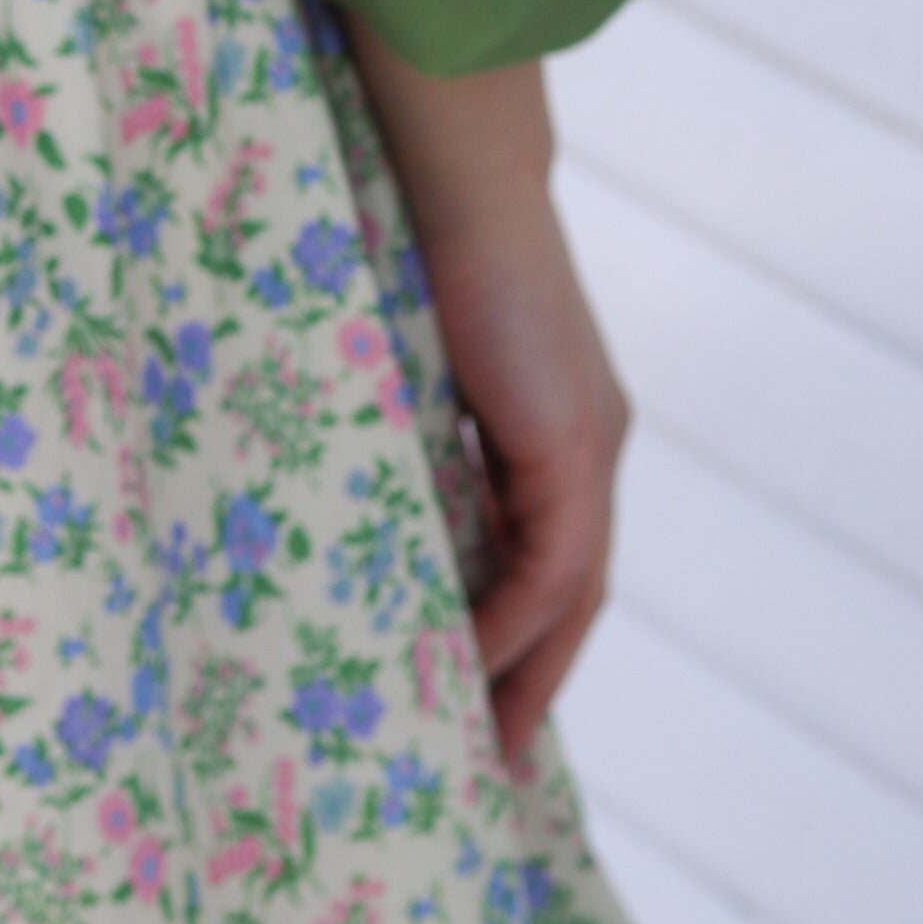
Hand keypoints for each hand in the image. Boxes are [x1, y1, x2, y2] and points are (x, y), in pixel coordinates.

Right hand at [337, 33, 631, 771]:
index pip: (539, 552)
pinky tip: (460, 668)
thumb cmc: (404, 236)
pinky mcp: (574, 448)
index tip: (466, 690)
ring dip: (527, 670)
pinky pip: (551, 571)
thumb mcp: (398, 360)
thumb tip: (334, 481)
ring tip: (473, 742)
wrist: (458, 168)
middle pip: (569, 594)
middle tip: (480, 755)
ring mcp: (589, 448)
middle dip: (530, 677)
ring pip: (569, 594)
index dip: (512, 628)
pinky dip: (510, 626)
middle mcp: (586, 444)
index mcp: (548, 421)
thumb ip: (395, 425)